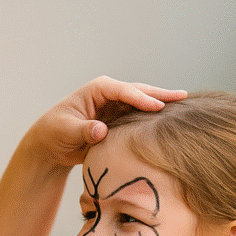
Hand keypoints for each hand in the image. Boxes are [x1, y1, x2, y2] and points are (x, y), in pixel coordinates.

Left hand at [29, 76, 186, 166]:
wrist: (50, 145)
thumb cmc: (54, 133)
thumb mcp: (65, 131)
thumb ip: (83, 130)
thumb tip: (101, 130)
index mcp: (97, 89)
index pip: (124, 91)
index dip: (141, 99)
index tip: (159, 107)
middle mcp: (110, 94)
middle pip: (139, 91)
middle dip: (160, 94)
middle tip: (183, 97)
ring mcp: (117, 107)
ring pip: (143, 103)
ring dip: (162, 104)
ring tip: (185, 106)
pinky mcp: (120, 120)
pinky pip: (140, 118)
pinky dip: (155, 119)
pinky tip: (170, 122)